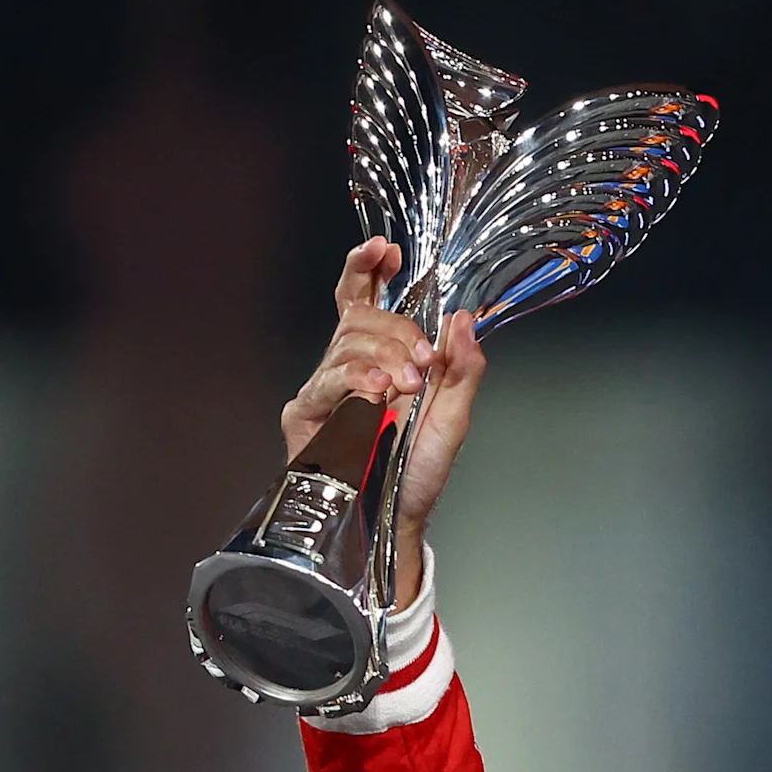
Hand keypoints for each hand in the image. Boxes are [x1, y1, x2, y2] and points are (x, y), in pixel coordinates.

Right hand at [279, 238, 490, 610]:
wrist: (394, 521)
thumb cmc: (417, 475)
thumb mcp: (454, 419)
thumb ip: (463, 369)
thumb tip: (464, 317)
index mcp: (381, 359)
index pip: (364, 299)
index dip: (368, 268)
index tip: (386, 250)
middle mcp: (350, 367)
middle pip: (360, 316)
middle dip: (398, 329)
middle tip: (424, 361)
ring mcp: (326, 389)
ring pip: (347, 343)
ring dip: (384, 357)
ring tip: (405, 387)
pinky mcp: (307, 413)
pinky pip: (329, 380)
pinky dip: (355, 380)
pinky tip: (375, 394)